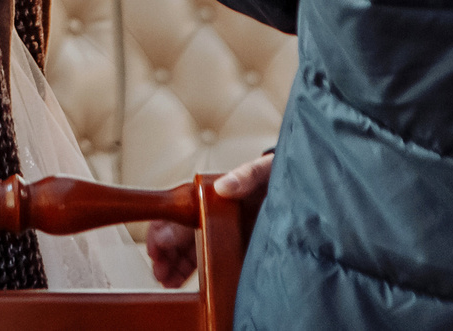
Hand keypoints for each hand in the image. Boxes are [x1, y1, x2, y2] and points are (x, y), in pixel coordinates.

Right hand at [145, 152, 270, 288]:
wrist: (295, 189)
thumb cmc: (273, 177)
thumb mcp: (262, 171)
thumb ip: (245, 176)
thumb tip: (222, 186)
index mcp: (213, 195)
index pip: (178, 212)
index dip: (163, 230)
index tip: (157, 249)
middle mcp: (212, 214)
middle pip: (178, 234)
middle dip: (164, 253)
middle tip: (160, 272)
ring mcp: (221, 231)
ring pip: (187, 249)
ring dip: (173, 264)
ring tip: (166, 280)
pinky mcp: (232, 245)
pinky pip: (204, 258)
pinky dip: (189, 269)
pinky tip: (179, 279)